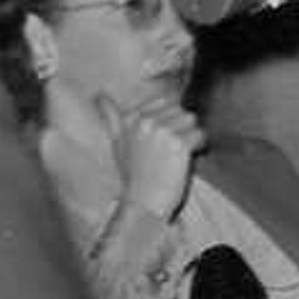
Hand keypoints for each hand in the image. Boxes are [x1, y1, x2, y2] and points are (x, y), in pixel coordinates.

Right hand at [102, 93, 203, 224]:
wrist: (143, 203)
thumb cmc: (134, 175)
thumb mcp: (117, 142)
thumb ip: (111, 117)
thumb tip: (98, 95)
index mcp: (130, 118)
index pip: (164, 102)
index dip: (168, 121)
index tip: (159, 141)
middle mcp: (144, 121)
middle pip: (180, 110)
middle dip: (180, 128)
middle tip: (167, 152)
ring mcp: (161, 131)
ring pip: (191, 120)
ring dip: (190, 137)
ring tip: (175, 156)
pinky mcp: (178, 143)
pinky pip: (200, 134)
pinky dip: (198, 147)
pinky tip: (184, 160)